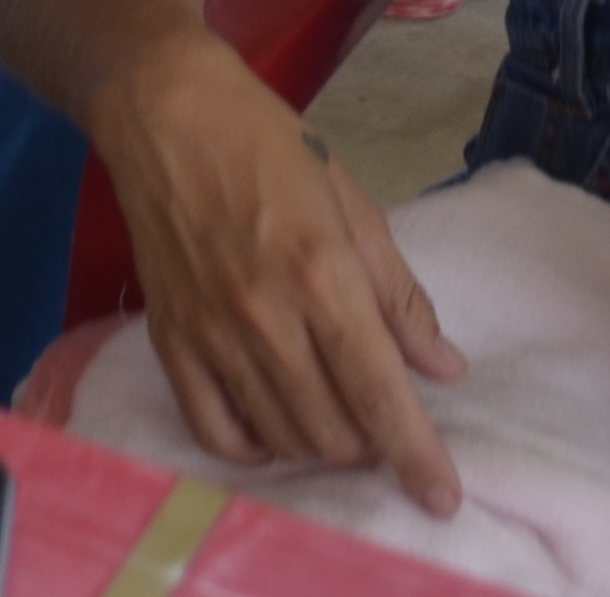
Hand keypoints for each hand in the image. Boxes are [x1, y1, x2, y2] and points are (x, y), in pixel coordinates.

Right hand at [95, 35, 467, 514]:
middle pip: (332, 428)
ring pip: (279, 436)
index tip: (443, 497)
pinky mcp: (170, 340)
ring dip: (321, 446)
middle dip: (371, 445)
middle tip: (383, 418)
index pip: (378, 390)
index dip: (416, 454)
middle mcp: (265, 314)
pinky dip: (253, 448)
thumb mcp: (352, 201)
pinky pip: (213, 429)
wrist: (166, 112)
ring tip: (338, 419)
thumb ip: (399, 293)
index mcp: (322, 272)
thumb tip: (443, 369)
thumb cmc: (269, 144)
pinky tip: (275, 430)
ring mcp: (211, 332)